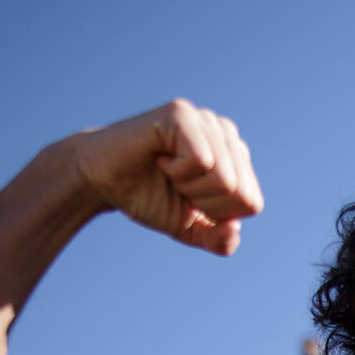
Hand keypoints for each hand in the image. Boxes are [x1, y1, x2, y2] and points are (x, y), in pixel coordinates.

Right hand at [66, 99, 262, 254]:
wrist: (103, 181)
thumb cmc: (149, 198)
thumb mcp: (190, 229)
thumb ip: (219, 240)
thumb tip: (234, 230)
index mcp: (236, 157)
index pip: (252, 204)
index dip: (216, 214)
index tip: (188, 198)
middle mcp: (225, 132)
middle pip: (240, 193)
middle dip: (204, 203)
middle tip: (176, 184)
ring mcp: (204, 119)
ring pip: (224, 178)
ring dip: (189, 187)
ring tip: (167, 170)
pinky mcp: (181, 113)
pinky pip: (202, 160)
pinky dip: (177, 172)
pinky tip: (160, 159)